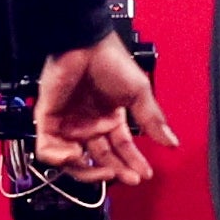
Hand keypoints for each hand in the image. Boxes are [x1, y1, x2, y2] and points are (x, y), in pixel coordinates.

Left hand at [32, 36, 177, 183]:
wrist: (84, 43)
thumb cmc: (108, 59)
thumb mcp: (139, 92)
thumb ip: (153, 120)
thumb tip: (171, 142)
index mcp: (110, 117)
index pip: (121, 148)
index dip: (132, 163)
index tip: (143, 174)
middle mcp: (89, 123)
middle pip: (99, 160)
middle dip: (115, 171)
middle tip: (128, 176)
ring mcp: (68, 123)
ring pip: (73, 162)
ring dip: (88, 170)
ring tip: (104, 168)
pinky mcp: (48, 119)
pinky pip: (47, 150)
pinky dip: (59, 158)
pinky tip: (75, 154)